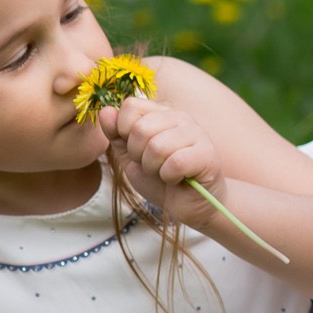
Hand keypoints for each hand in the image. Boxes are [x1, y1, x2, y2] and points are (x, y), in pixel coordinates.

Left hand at [98, 96, 221, 217]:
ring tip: (164, 173)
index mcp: (162, 114)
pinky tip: (177, 179)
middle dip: (138, 155)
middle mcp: (181, 118)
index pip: (131, 106)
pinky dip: (169, 177)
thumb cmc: (161, 180)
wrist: (190, 206)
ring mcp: (197, 134)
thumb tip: (105, 110)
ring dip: (153, 168)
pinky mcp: (207, 154)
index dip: (123, 132)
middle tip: (151, 166)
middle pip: (141, 128)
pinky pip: (175, 163)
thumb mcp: (131, 158)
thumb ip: (117, 135)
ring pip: (157, 146)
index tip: (136, 150)